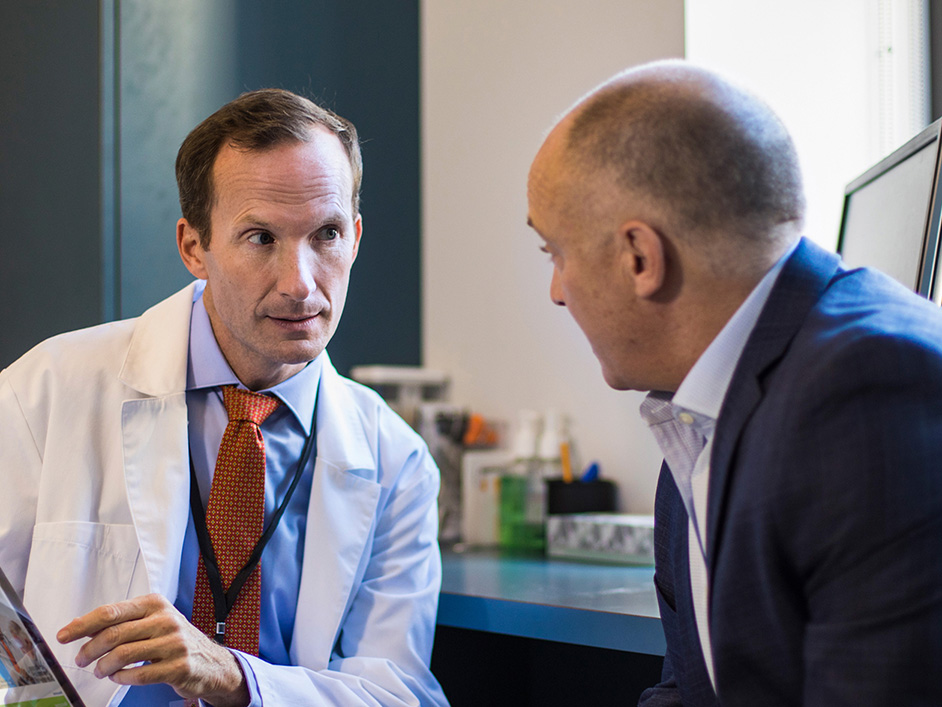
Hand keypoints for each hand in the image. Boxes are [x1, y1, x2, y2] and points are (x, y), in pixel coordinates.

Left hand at [57, 594, 248, 706]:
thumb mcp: (151, 621)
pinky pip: (139, 674)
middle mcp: (165, 619)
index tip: (64, 635)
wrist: (210, 661)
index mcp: (155, 604)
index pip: (111, 611)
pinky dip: (121, 678)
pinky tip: (118, 677)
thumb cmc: (174, 639)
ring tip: (99, 671)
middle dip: (89, 649)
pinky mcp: (179, 666)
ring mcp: (174, 643)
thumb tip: (80, 625)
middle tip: (81, 659)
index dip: (83, 624)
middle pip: (114, 634)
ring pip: (123, 654)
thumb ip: (121, 621)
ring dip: (103, 666)